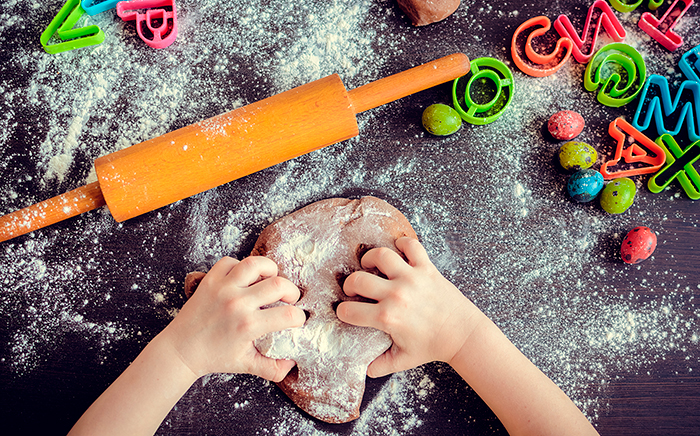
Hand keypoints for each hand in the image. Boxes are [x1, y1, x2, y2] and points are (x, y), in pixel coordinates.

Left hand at [163, 256, 305, 380]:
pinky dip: (240, 266)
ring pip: (255, 264)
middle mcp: (237, 304)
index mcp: (248, 326)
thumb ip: (272, 369)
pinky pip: (230, 261)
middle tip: (288, 299)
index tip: (296, 320)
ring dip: (269, 269)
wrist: (182, 350)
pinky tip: (244, 278)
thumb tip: (292, 364)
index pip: (289, 315)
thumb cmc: (214, 357)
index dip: (299, 317)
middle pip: (278, 285)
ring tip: (270, 280)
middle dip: (291, 292)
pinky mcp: (210, 280)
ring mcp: (223, 289)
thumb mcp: (246, 365)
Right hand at [336, 237, 481, 377]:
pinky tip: (397, 251)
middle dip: (349, 285)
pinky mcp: (427, 269)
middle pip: (357, 280)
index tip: (346, 311)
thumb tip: (364, 369)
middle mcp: (397, 295)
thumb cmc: (433, 346)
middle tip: (354, 289)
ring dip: (370, 258)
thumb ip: (381, 365)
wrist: (462, 334)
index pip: (350, 311)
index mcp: (388, 318)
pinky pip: (412, 246)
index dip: (343, 312)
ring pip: (381, 255)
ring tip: (368, 264)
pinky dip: (403, 243)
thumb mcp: (403, 360)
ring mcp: (412, 278)